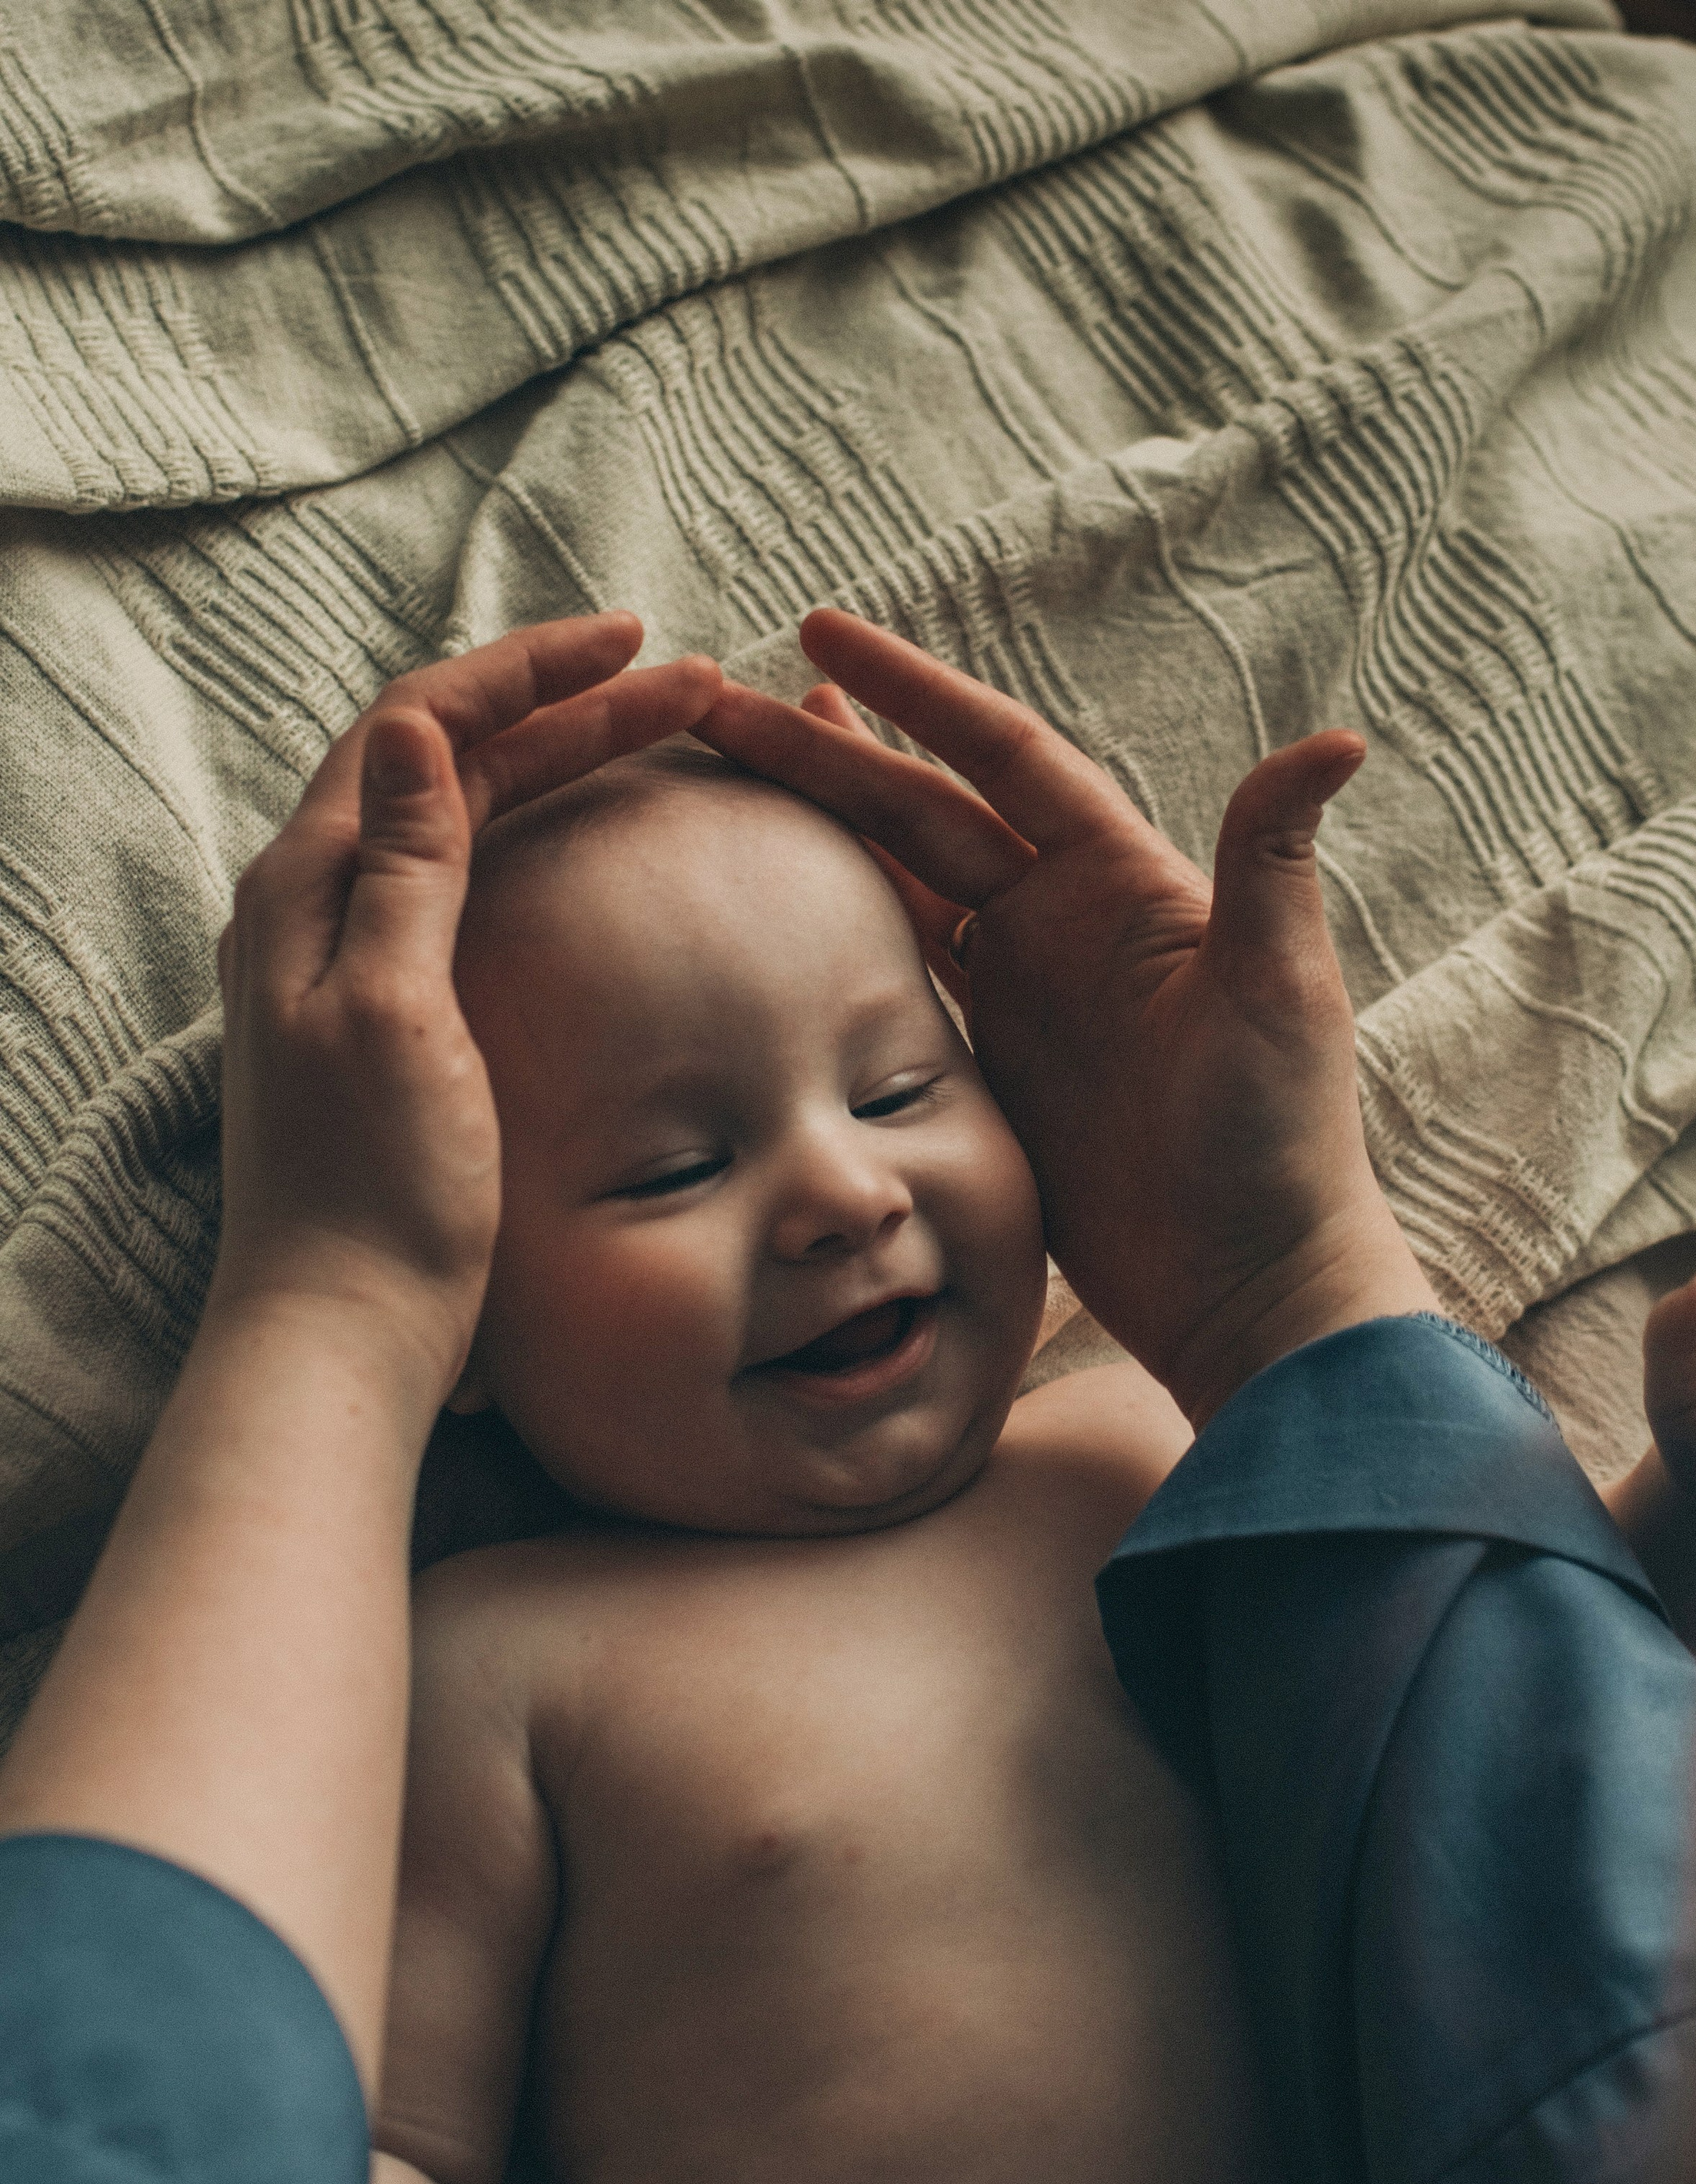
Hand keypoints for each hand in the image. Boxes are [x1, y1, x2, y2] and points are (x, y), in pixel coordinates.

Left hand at [215, 614, 720, 1394]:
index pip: (423, 726)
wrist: (344, 1329)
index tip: (637, 644)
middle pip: (449, 760)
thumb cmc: (373, 1191)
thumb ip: (401, 866)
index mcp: (309, 888)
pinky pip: (462, 883)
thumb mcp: (393, 1013)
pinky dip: (534, 838)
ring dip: (556, 764)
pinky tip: (591, 845)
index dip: (529, 673)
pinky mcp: (386, 1015)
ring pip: (458, 815)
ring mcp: (348, 959)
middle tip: (688, 689)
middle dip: (568, 711)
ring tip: (660, 738)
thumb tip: (413, 724)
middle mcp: (316, 906)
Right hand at [699, 611, 1435, 1422]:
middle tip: (716, 704)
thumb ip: (1271, 864)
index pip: (997, 758)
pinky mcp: (993, 1074)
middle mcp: (1064, 926)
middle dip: (823, 757)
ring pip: (901, 886)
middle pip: (921, 814)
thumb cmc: (1280, 1141)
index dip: (911, 696)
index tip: (820, 636)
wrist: (1250, 1286)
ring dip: (824, 832)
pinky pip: (898, 988)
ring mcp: (1024, 999)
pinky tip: (775, 912)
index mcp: (1120, 883)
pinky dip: (839, 941)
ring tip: (732, 775)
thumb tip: (1340, 741)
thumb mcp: (1276, 992)